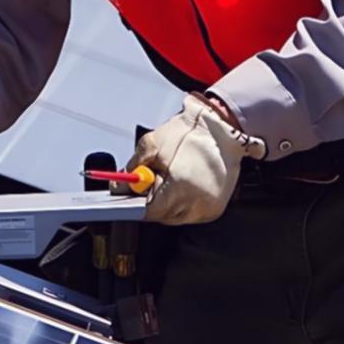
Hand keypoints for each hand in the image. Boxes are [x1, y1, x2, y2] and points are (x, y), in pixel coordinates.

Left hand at [128, 93, 265, 224]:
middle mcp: (196, 204)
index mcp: (179, 189)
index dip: (137, 202)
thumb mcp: (152, 144)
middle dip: (153, 200)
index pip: (149, 212)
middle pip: (162, 217)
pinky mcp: (216, 209)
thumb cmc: (189, 132)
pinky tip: (185, 182)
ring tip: (172, 177)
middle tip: (151, 181)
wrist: (221, 127)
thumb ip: (134, 167)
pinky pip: (192, 213)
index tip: (132, 193)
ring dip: (169, 202)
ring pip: (177, 216)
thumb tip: (122, 183)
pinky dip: (184, 202)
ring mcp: (208, 209)